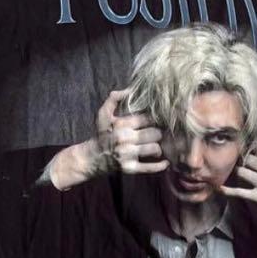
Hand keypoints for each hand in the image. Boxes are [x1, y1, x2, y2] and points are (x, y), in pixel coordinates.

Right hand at [44, 88, 167, 189]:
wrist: (91, 158)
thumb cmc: (101, 134)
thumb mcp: (103, 114)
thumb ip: (114, 99)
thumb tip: (129, 90)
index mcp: (122, 124)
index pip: (148, 118)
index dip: (156, 119)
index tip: (160, 120)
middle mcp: (126, 138)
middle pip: (155, 133)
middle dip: (158, 133)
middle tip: (158, 134)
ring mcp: (128, 154)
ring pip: (155, 148)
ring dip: (158, 148)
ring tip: (156, 146)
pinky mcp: (130, 168)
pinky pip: (149, 168)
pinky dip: (159, 166)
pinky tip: (165, 162)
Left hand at [219, 123, 256, 219]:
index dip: (256, 149)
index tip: (255, 151)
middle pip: (249, 159)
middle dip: (245, 159)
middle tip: (243, 160)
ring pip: (242, 172)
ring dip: (239, 171)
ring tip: (239, 170)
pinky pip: (240, 192)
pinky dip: (228, 191)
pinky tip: (219, 187)